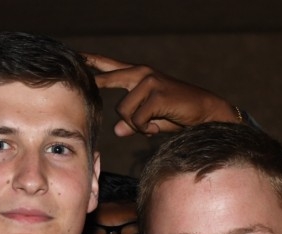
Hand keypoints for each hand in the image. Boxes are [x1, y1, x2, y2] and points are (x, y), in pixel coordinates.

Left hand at [83, 53, 239, 137]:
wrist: (206, 113)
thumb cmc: (178, 115)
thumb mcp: (152, 119)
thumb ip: (133, 122)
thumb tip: (117, 131)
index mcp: (139, 75)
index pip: (110, 66)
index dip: (92, 61)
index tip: (74, 55)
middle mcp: (141, 73)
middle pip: (107, 80)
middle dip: (96, 85)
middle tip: (92, 85)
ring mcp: (149, 82)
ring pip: (123, 111)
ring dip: (135, 125)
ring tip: (151, 125)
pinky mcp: (156, 94)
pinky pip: (137, 121)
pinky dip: (145, 129)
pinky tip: (156, 128)